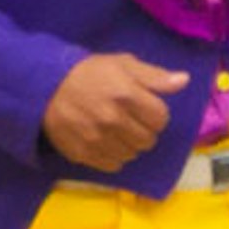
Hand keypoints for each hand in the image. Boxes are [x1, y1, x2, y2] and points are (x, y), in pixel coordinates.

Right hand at [41, 50, 187, 169]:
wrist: (44, 86)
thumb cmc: (87, 72)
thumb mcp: (121, 64)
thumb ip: (154, 75)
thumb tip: (184, 81)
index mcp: (125, 94)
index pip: (161, 118)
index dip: (155, 112)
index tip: (143, 105)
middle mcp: (113, 119)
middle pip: (149, 139)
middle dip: (143, 128)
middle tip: (128, 117)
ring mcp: (99, 139)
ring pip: (133, 154)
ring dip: (129, 143)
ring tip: (115, 128)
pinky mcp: (86, 154)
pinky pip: (115, 164)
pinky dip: (114, 154)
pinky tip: (104, 139)